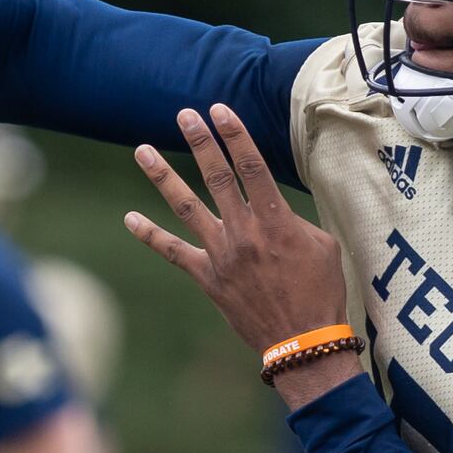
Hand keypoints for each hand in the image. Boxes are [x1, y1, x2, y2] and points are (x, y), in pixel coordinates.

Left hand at [124, 107, 351, 376]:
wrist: (302, 343)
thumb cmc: (321, 292)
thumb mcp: (322, 245)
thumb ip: (294, 220)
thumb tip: (274, 208)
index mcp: (276, 221)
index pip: (252, 166)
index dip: (234, 134)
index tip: (219, 109)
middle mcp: (244, 232)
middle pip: (216, 177)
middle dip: (199, 141)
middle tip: (184, 114)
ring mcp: (221, 254)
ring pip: (186, 207)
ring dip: (162, 176)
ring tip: (141, 150)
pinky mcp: (207, 278)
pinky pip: (173, 252)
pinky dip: (149, 234)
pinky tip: (130, 218)